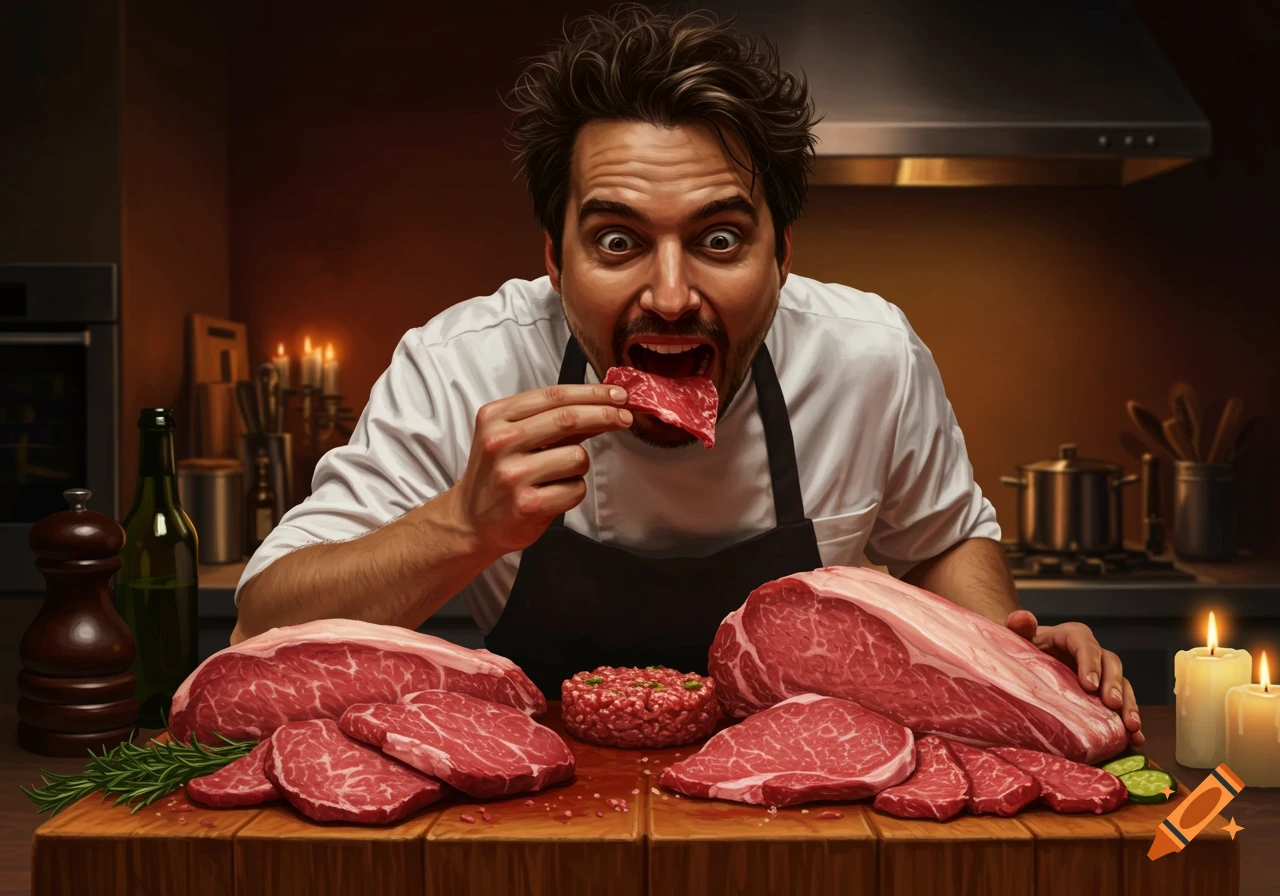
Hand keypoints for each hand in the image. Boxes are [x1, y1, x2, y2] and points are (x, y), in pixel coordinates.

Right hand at [453, 383, 632, 555]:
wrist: (470, 520)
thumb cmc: (497, 474)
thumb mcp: (512, 436)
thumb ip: (552, 420)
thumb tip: (602, 405)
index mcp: (495, 417)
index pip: (554, 395)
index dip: (592, 393)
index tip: (618, 395)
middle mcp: (500, 442)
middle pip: (568, 419)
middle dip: (605, 415)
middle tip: (624, 418)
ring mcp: (513, 474)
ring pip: (577, 457)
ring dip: (580, 464)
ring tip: (559, 474)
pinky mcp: (527, 504)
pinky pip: (575, 489)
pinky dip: (574, 490)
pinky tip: (553, 494)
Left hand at [1005, 610, 1143, 746]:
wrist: (1023, 662)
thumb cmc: (1022, 648)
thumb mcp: (1018, 637)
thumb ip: (1019, 626)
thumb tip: (1023, 618)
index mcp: (1072, 636)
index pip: (1084, 643)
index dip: (1089, 662)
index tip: (1089, 685)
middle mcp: (1092, 654)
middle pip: (1110, 663)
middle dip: (1113, 684)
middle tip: (1112, 704)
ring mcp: (1101, 674)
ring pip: (1122, 685)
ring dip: (1129, 705)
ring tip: (1130, 726)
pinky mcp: (1104, 693)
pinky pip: (1122, 704)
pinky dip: (1130, 720)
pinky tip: (1136, 739)